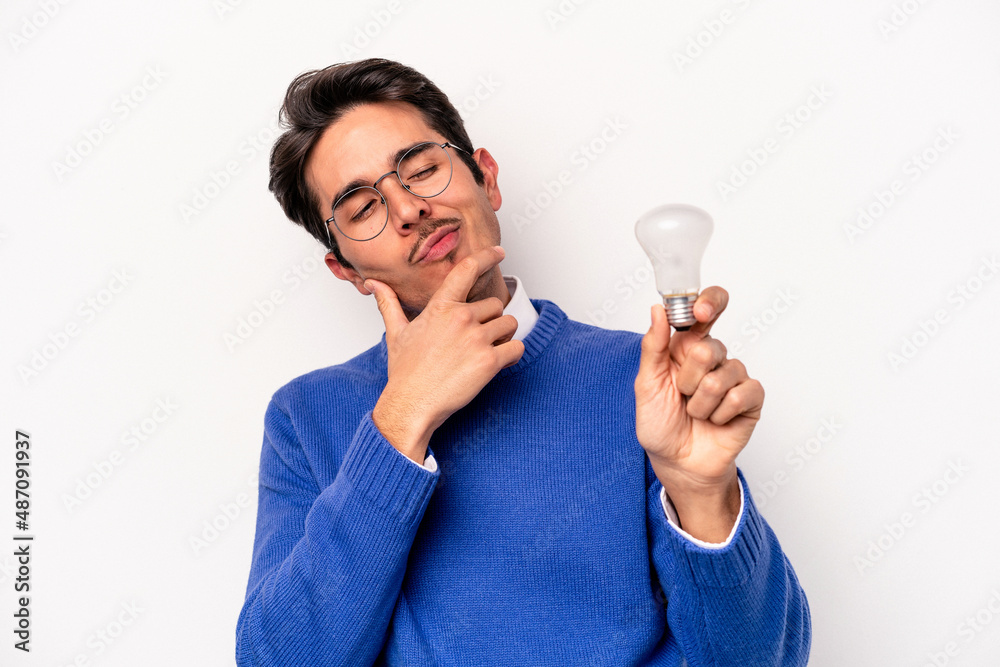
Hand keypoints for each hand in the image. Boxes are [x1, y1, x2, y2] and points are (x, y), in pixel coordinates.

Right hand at [365, 246, 523, 460]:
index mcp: (440, 307)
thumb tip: (373, 283)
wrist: (411, 404)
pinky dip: (512, 356)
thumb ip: (389, 303)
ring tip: (483, 353)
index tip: (498, 252)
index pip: (466, 270)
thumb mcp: (396, 332)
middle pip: (496, 304)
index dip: (485, 257)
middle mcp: (461, 317)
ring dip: (503, 337)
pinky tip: (496, 364)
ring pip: (509, 324)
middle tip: (475, 340)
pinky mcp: (490, 361)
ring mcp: (477, 338)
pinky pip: (517, 348)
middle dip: (491, 320)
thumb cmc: (404, 372)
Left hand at [634, 288, 763, 536]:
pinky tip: (715, 421)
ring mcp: (734, 376)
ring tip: (696, 413)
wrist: (677, 462)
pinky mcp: (751, 399)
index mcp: (685, 346)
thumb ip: (653, 346)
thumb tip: (658, 309)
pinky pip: (741, 395)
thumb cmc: (660, 424)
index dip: (709, 303)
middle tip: (682, 396)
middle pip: (710, 348)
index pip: (707, 308)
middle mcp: (713, 357)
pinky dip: (720, 414)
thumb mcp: (646, 384)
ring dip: (701, 404)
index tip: (700, 312)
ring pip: (722, 376)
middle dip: (688, 380)